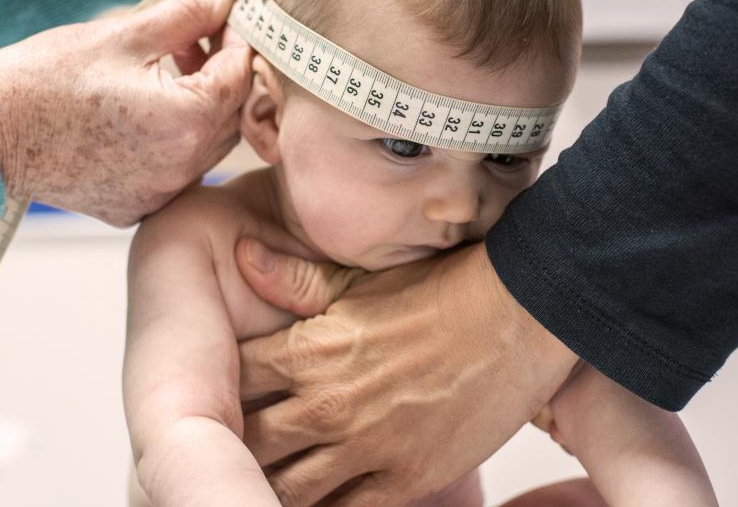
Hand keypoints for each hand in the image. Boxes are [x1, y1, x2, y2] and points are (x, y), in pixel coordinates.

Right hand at [0, 0, 250, 225]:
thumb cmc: (45, 79)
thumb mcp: (123, 34)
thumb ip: (189, 13)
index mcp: (187, 121)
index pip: (241, 73)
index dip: (238, 38)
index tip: (224, 15)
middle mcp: (183, 168)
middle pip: (232, 112)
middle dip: (222, 71)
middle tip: (194, 39)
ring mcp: (161, 193)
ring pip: (209, 143)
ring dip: (201, 105)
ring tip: (166, 70)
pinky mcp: (138, 206)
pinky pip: (177, 170)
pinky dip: (174, 139)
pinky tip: (144, 112)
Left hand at [235, 241, 577, 505]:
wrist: (518, 316)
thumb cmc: (443, 292)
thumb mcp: (361, 280)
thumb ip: (295, 280)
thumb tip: (242, 256)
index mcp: (310, 351)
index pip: (232, 382)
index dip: (219, 393)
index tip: (220, 399)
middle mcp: (328, 404)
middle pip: (251, 444)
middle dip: (238, 447)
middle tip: (233, 450)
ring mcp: (367, 447)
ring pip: (289, 489)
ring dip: (273, 484)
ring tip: (265, 480)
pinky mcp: (406, 478)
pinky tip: (320, 501)